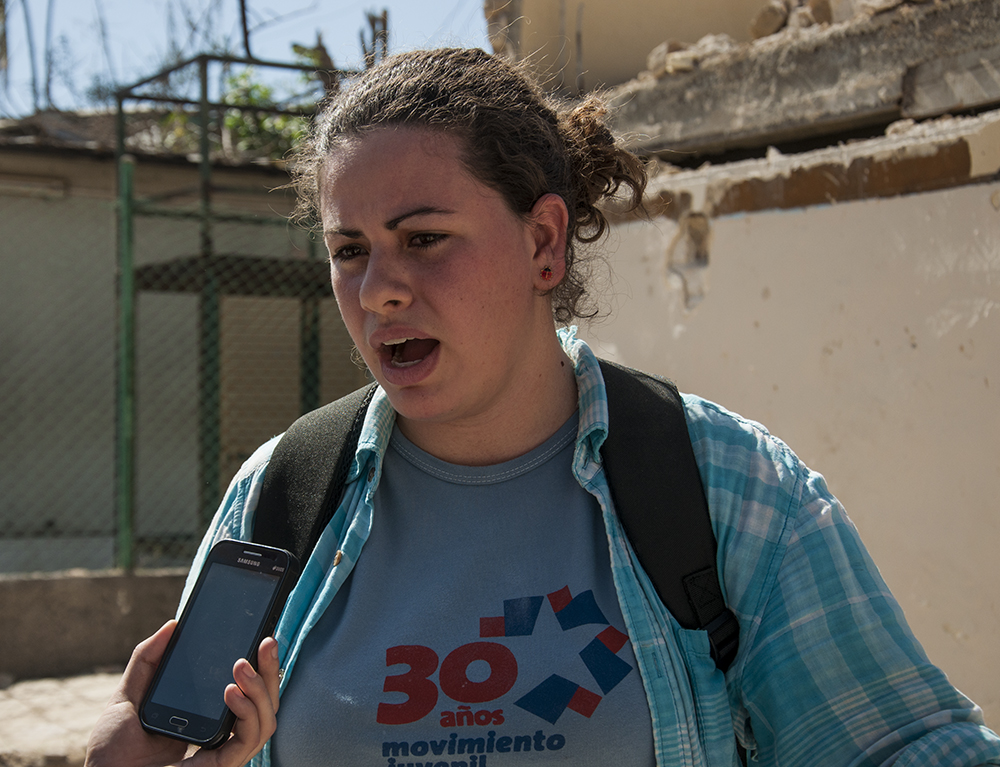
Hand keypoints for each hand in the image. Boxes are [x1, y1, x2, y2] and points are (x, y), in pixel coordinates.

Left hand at [85, 621, 280, 766]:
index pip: (247, 692)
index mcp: (207, 718)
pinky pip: (247, 740)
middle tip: (267, 641)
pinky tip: (232, 692)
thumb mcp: (128, 697)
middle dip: (271, 670)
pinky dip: (247, 713)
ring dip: (261, 689)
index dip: (261, 667)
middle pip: (264, 703)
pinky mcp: (218, 766)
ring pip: (265, 720)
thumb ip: (147, 661)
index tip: (262, 637)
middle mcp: (220, 735)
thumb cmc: (112, 751)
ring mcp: (222, 752)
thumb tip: (171, 625)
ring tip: (241, 665)